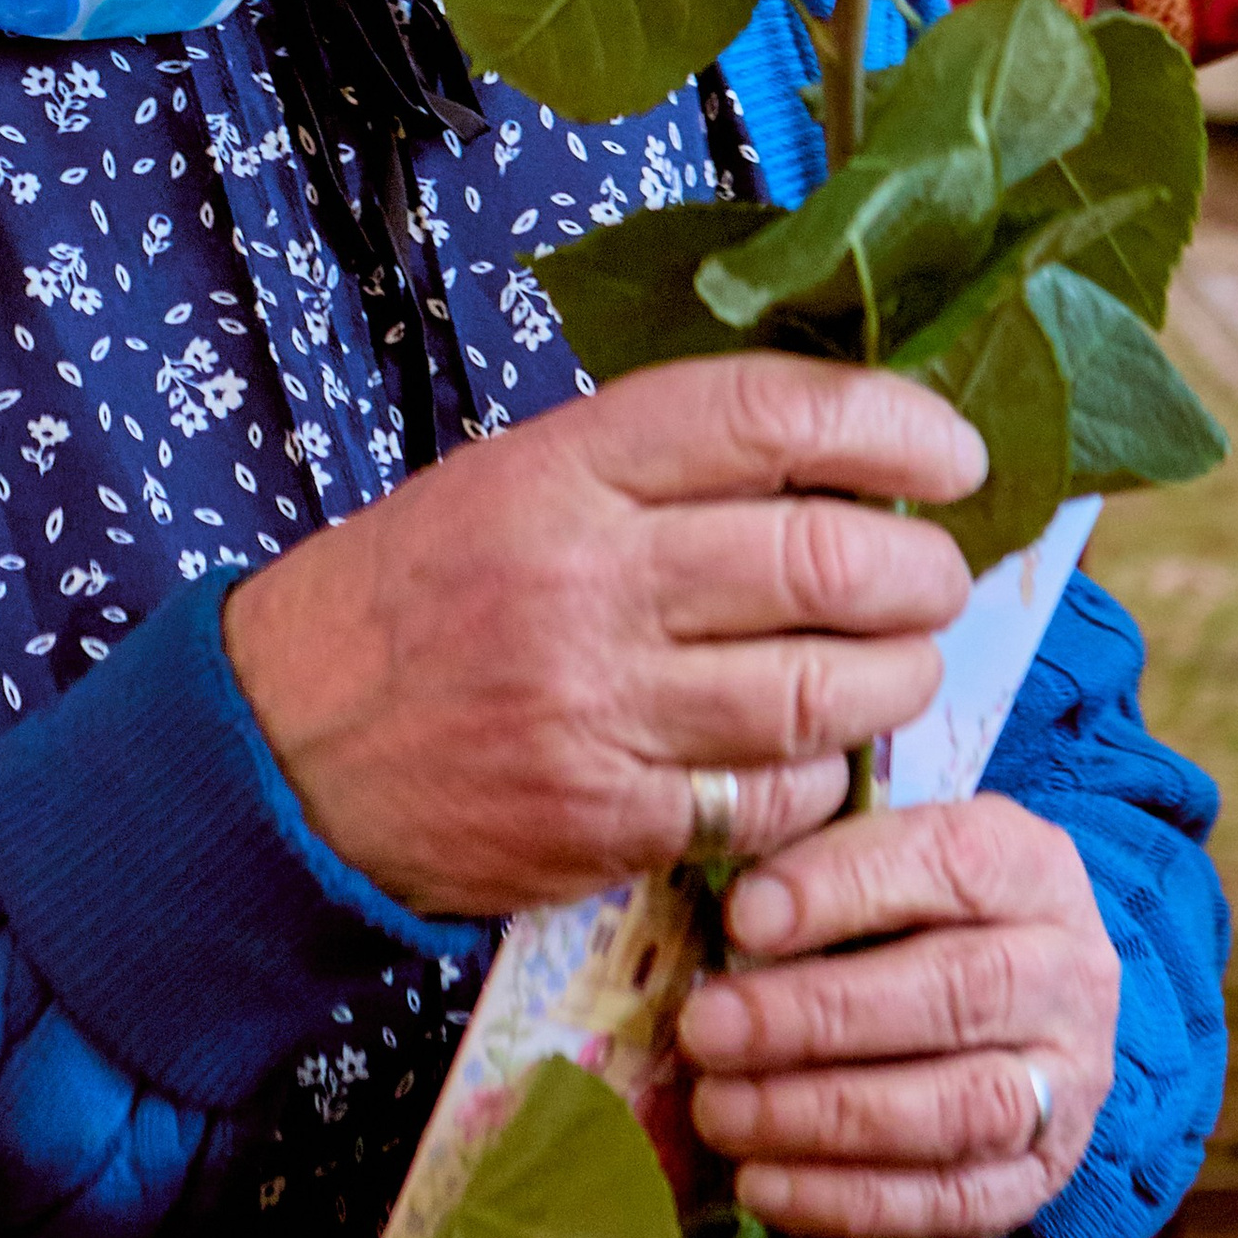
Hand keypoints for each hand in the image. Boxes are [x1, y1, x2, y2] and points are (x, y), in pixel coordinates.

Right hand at [222, 356, 980, 914]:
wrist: (287, 742)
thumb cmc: (423, 587)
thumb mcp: (515, 474)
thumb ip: (658, 462)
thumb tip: (835, 455)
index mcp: (567, 467)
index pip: (767, 416)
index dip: (887, 428)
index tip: (950, 453)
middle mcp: (589, 580)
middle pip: (821, 564)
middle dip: (920, 572)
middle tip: (937, 574)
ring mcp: (598, 709)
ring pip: (817, 693)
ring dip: (896, 677)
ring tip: (901, 661)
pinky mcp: (606, 821)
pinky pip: (769, 800)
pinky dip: (821, 778)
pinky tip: (815, 754)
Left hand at [677, 793, 1117, 1237]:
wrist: (1018, 992)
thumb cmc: (918, 906)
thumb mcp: (888, 851)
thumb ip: (818, 860)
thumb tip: (721, 905)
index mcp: (1031, 866)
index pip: (947, 861)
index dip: (841, 888)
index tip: (740, 919)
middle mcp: (1069, 973)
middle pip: (953, 992)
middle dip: (817, 1015)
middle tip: (707, 1030)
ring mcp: (1067, 1085)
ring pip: (956, 1107)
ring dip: (824, 1116)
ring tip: (719, 1112)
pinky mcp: (1039, 1178)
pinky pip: (950, 1202)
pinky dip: (848, 1199)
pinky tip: (760, 1183)